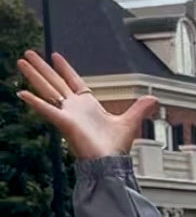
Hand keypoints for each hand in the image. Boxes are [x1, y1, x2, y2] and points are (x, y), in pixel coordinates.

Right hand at [17, 50, 157, 158]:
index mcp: (88, 105)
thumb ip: (139, 108)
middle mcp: (74, 108)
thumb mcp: (130, 121)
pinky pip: (47, 110)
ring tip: (22, 62)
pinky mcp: (64, 123)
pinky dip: (34, 102)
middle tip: (29, 54)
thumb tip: (153, 98)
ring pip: (47, 90)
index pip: (73, 81)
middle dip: (42, 68)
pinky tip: (22, 93)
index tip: (55, 57)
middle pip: (54, 82)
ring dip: (34, 76)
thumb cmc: (115, 147)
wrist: (110, 162)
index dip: (64, 69)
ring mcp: (67, 114)